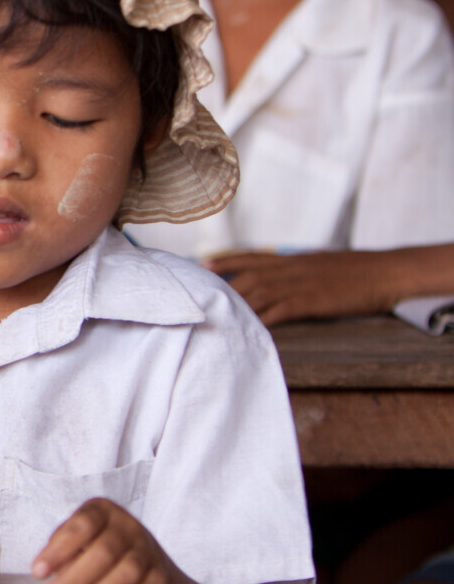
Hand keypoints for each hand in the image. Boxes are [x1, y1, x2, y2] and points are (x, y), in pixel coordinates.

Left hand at [32, 499, 174, 583]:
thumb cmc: (93, 544)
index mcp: (102, 510)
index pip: (81, 526)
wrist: (140, 553)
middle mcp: (128, 525)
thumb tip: (51, 578)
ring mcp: (148, 548)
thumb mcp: (74, 538)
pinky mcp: (160, 573)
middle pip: (103, 552)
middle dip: (72, 579)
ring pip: (127, 572)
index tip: (37, 572)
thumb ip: (61, 552)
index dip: (58, 550)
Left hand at [205, 250, 401, 325]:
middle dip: (221, 286)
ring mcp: (300, 284)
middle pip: (247, 276)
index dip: (226, 260)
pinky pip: (280, 309)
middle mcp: (291, 268)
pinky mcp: (311, 301)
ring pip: (258, 291)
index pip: (252, 256)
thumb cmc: (356, 270)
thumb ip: (298, 268)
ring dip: (235, 303)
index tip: (203, 263)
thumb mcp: (320, 263)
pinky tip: (247, 327)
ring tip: (214, 314)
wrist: (386, 272)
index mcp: (292, 258)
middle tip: (198, 296)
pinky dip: (262, 318)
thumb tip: (282, 274)